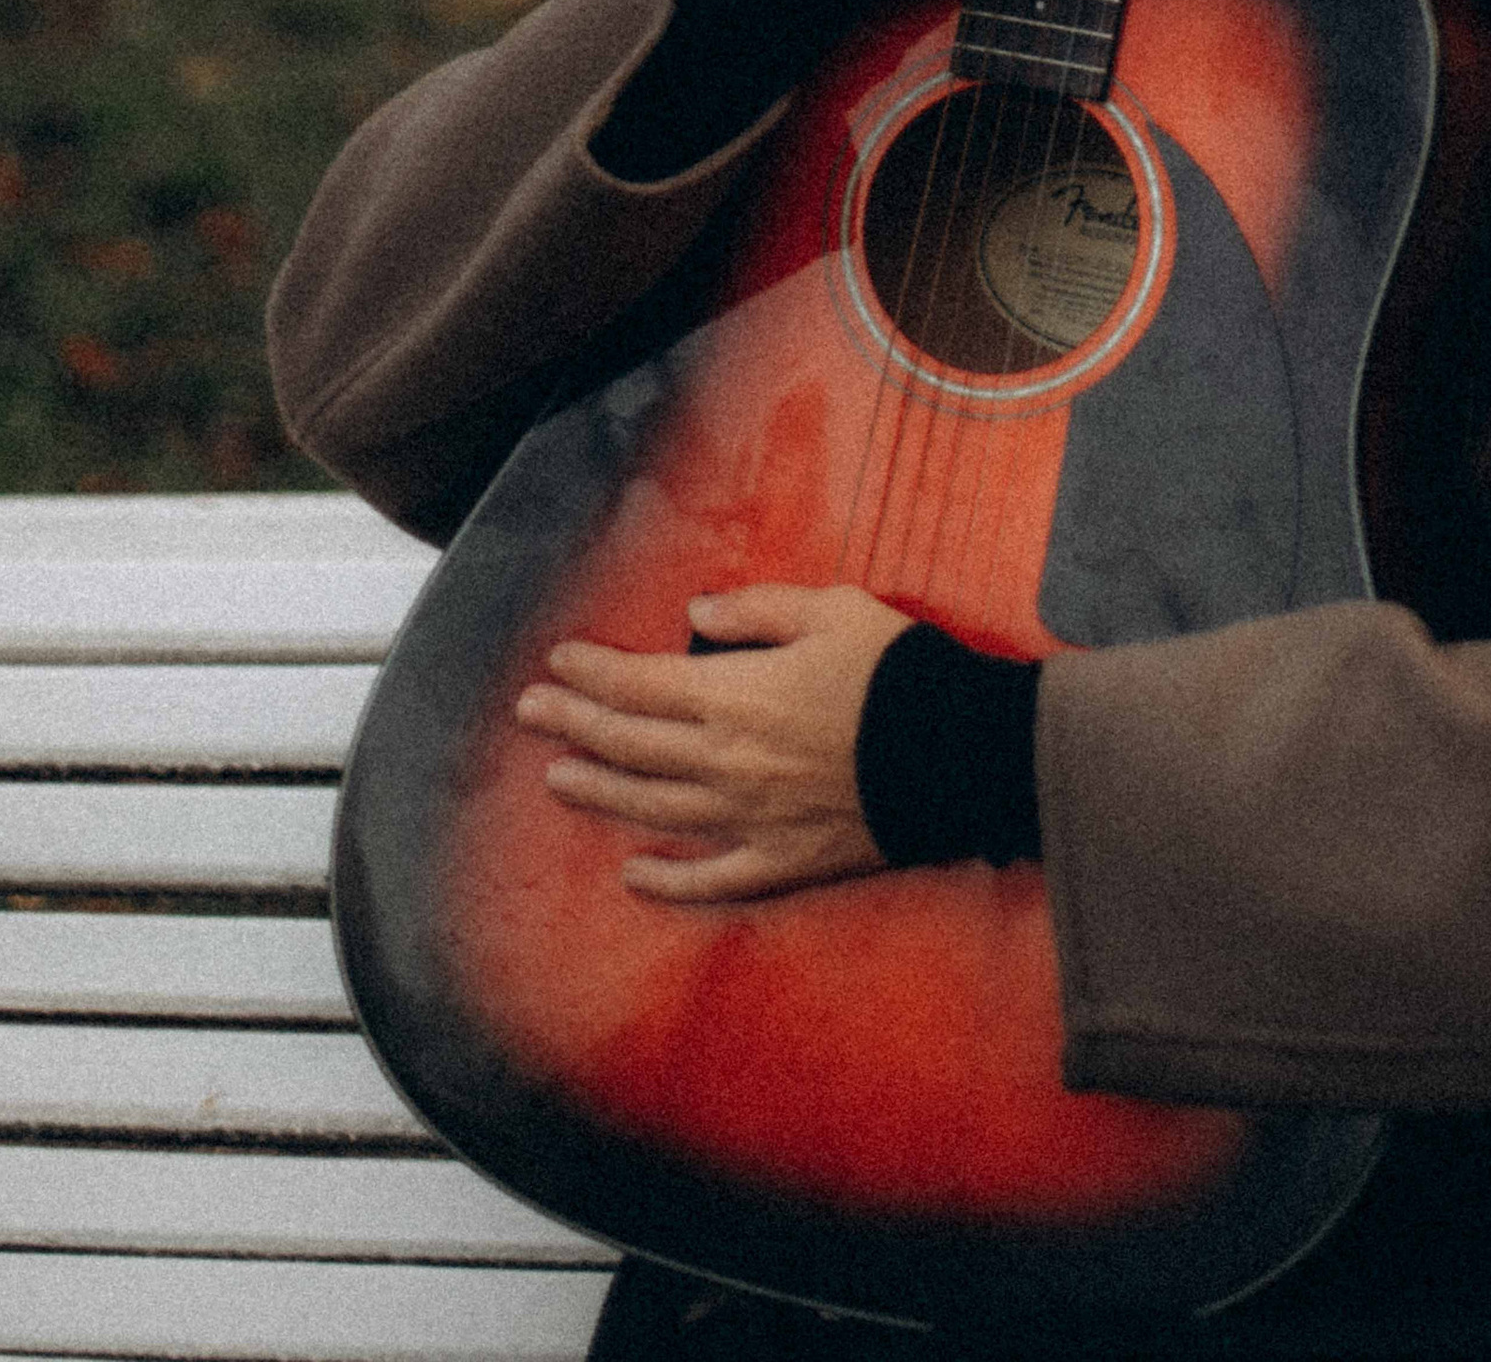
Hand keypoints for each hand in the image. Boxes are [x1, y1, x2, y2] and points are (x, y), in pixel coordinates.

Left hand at [515, 583, 910, 903]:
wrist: (960, 754)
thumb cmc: (898, 672)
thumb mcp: (832, 609)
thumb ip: (757, 609)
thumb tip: (697, 613)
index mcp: (735, 694)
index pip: (640, 683)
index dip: (592, 672)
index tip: (556, 661)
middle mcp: (727, 760)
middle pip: (631, 743)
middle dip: (574, 723)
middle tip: (531, 712)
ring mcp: (749, 817)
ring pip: (654, 808)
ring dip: (600, 791)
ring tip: (558, 778)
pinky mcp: (782, 861)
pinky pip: (712, 879)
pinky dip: (667, 882)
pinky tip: (634, 876)